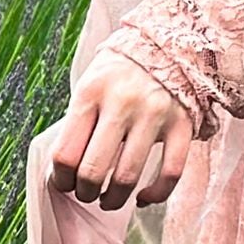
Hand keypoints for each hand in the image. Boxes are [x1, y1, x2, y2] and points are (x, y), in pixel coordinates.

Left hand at [50, 46, 194, 210]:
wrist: (168, 42)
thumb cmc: (120, 72)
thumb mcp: (90, 86)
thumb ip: (78, 124)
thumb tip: (63, 173)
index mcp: (91, 92)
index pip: (65, 154)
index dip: (61, 180)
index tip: (65, 184)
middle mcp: (122, 102)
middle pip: (93, 171)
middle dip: (85, 192)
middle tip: (87, 193)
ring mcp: (155, 114)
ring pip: (128, 177)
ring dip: (113, 199)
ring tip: (109, 200)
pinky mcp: (182, 124)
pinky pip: (170, 172)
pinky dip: (155, 194)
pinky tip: (143, 197)